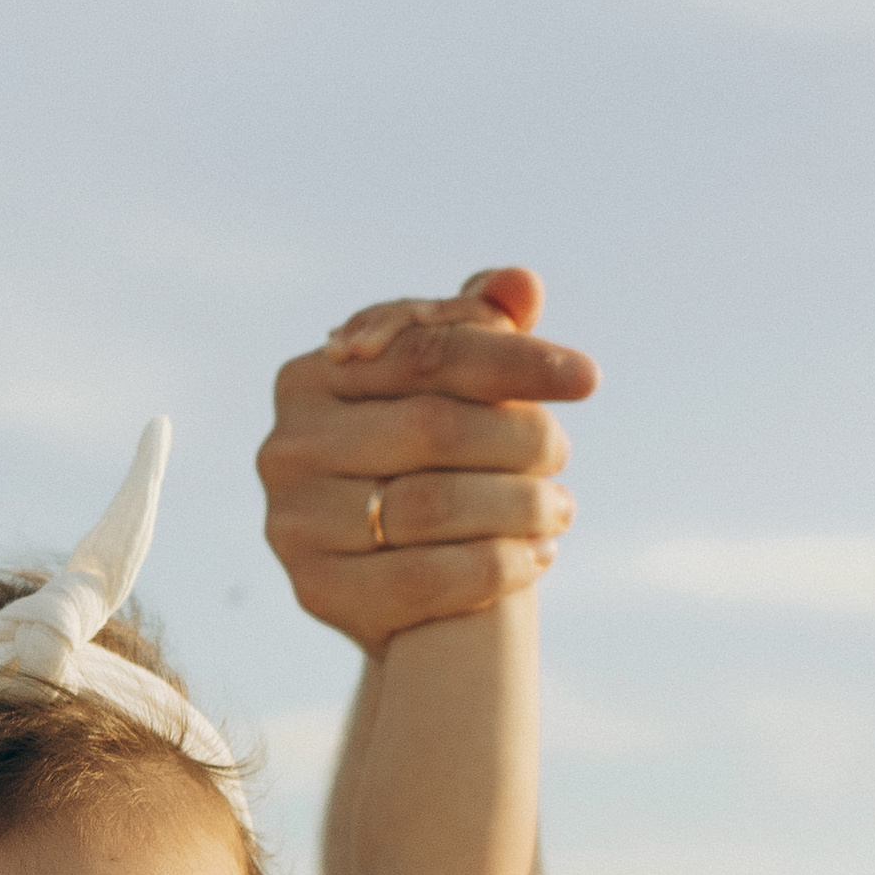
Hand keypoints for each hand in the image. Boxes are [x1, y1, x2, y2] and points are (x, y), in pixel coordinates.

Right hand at [256, 267, 596, 655]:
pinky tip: (535, 557)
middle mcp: (287, 446)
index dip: (512, 359)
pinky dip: (495, 566)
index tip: (587, 379)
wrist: (399, 588)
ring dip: (517, 506)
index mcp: (311, 377)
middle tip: (562, 456)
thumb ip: (479, 333)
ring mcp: (292, 523)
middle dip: (518, 439)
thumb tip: (521, 284)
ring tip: (559, 509)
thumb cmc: (430, 469)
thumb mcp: (451, 395)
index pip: (425, 352)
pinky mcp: (314, 591)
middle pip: (431, 427)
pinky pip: (422, 579)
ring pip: (430, 505)